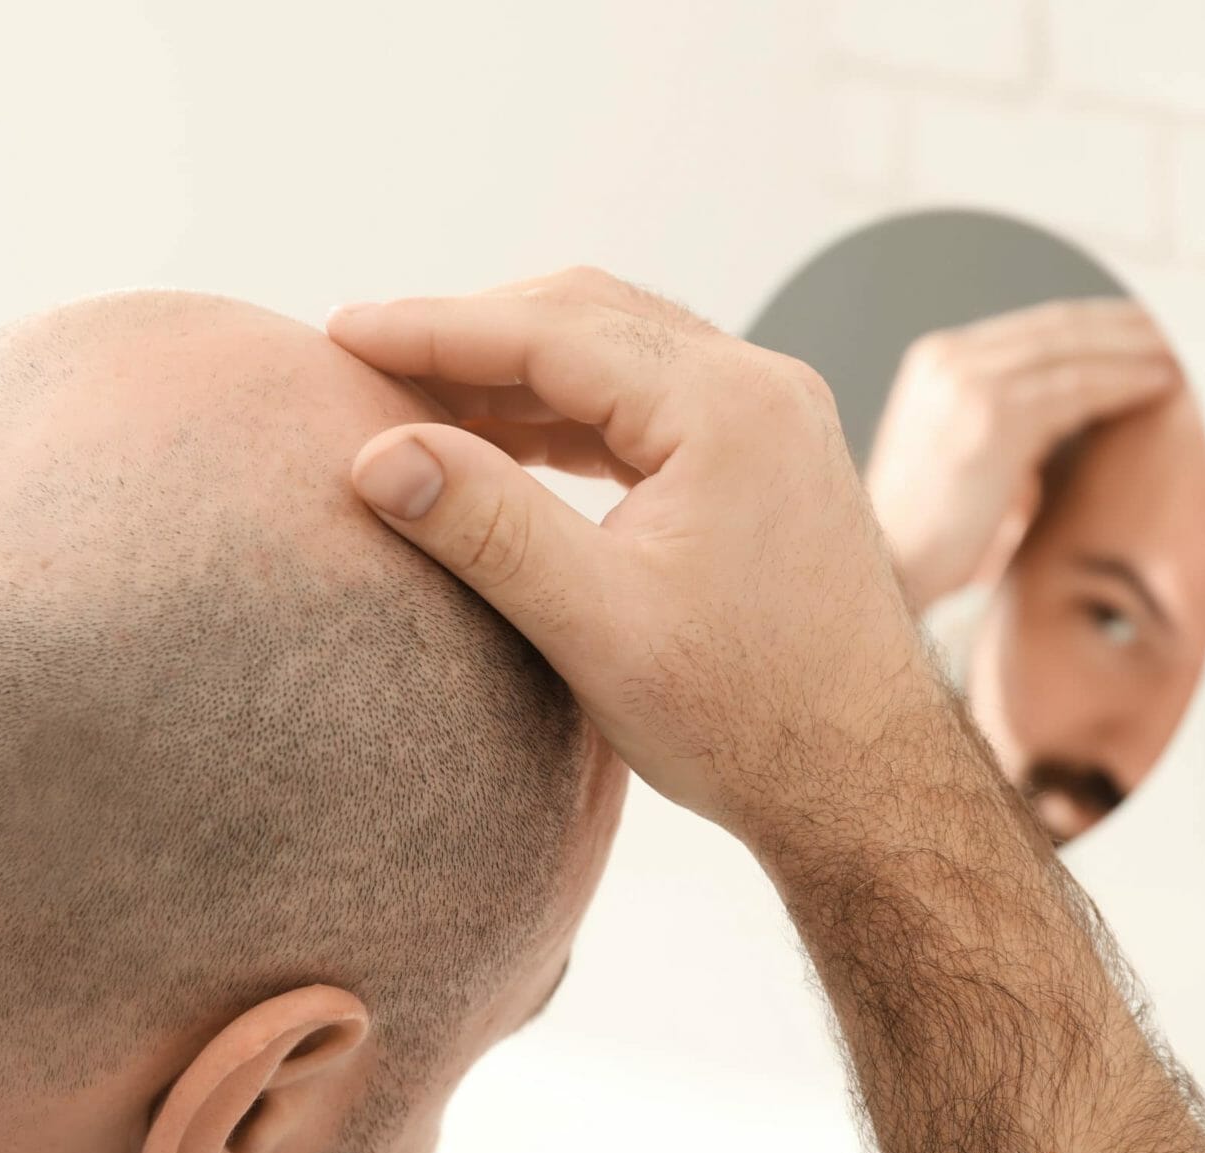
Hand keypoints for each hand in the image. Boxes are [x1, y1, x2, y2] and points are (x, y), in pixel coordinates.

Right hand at [328, 268, 936, 842]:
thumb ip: (487, 527)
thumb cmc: (745, 720)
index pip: (551, 331)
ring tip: (419, 401)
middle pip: (587, 317)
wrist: (866, 784)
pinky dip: (568, 414)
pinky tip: (507, 445)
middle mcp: (761, 388)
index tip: (338, 330)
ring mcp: (773, 420)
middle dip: (472, 334)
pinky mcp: (768, 460)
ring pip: (618, 354)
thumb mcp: (597, 626)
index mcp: (727, 408)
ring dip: (518, 372)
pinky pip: (649, 404)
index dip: (434, 328)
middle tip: (366, 355)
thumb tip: (375, 453)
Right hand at [866, 298, 1177, 610]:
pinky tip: (1161, 384)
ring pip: (1074, 350)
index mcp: (937, 362)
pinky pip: (1076, 388)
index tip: (1146, 331)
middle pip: (1059, 327)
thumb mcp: (969, 452)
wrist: (889, 568)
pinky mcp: (992, 415)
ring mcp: (968, 383)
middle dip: (1125, 327)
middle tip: (1177, 333)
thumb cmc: (932, 531)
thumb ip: (1013, 419)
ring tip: (1182, 357)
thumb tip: (1082, 407)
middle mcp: (948, 360)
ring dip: (1137, 350)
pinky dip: (1124, 383)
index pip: (1035, 327)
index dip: (1099, 325)